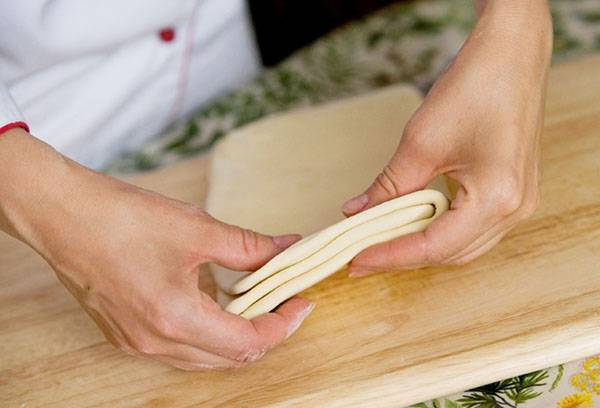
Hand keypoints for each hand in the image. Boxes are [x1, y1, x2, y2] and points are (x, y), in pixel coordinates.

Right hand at [0, 130, 312, 369]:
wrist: (63, 215)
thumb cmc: (122, 217)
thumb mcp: (197, 227)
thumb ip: (249, 246)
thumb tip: (286, 249)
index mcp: (176, 318)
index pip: (248, 342)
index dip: (283, 325)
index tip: (300, 302)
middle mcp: (156, 342)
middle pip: (230, 358)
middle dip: (265, 332)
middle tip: (283, 301)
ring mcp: (137, 343)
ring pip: (205, 358)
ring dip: (236, 336)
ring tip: (254, 301)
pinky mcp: (125, 335)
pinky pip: (179, 349)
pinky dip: (206, 333)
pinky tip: (214, 303)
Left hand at [342, 1, 552, 273]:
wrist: (511, 57)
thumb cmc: (474, 89)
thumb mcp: (421, 142)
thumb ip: (389, 186)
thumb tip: (357, 214)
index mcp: (496, 199)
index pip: (433, 247)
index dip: (391, 256)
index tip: (356, 261)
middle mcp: (514, 209)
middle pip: (450, 253)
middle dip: (404, 255)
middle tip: (363, 255)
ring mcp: (519, 203)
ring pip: (463, 246)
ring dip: (422, 246)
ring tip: (383, 242)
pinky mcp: (514, 193)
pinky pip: (474, 228)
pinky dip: (441, 231)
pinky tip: (414, 224)